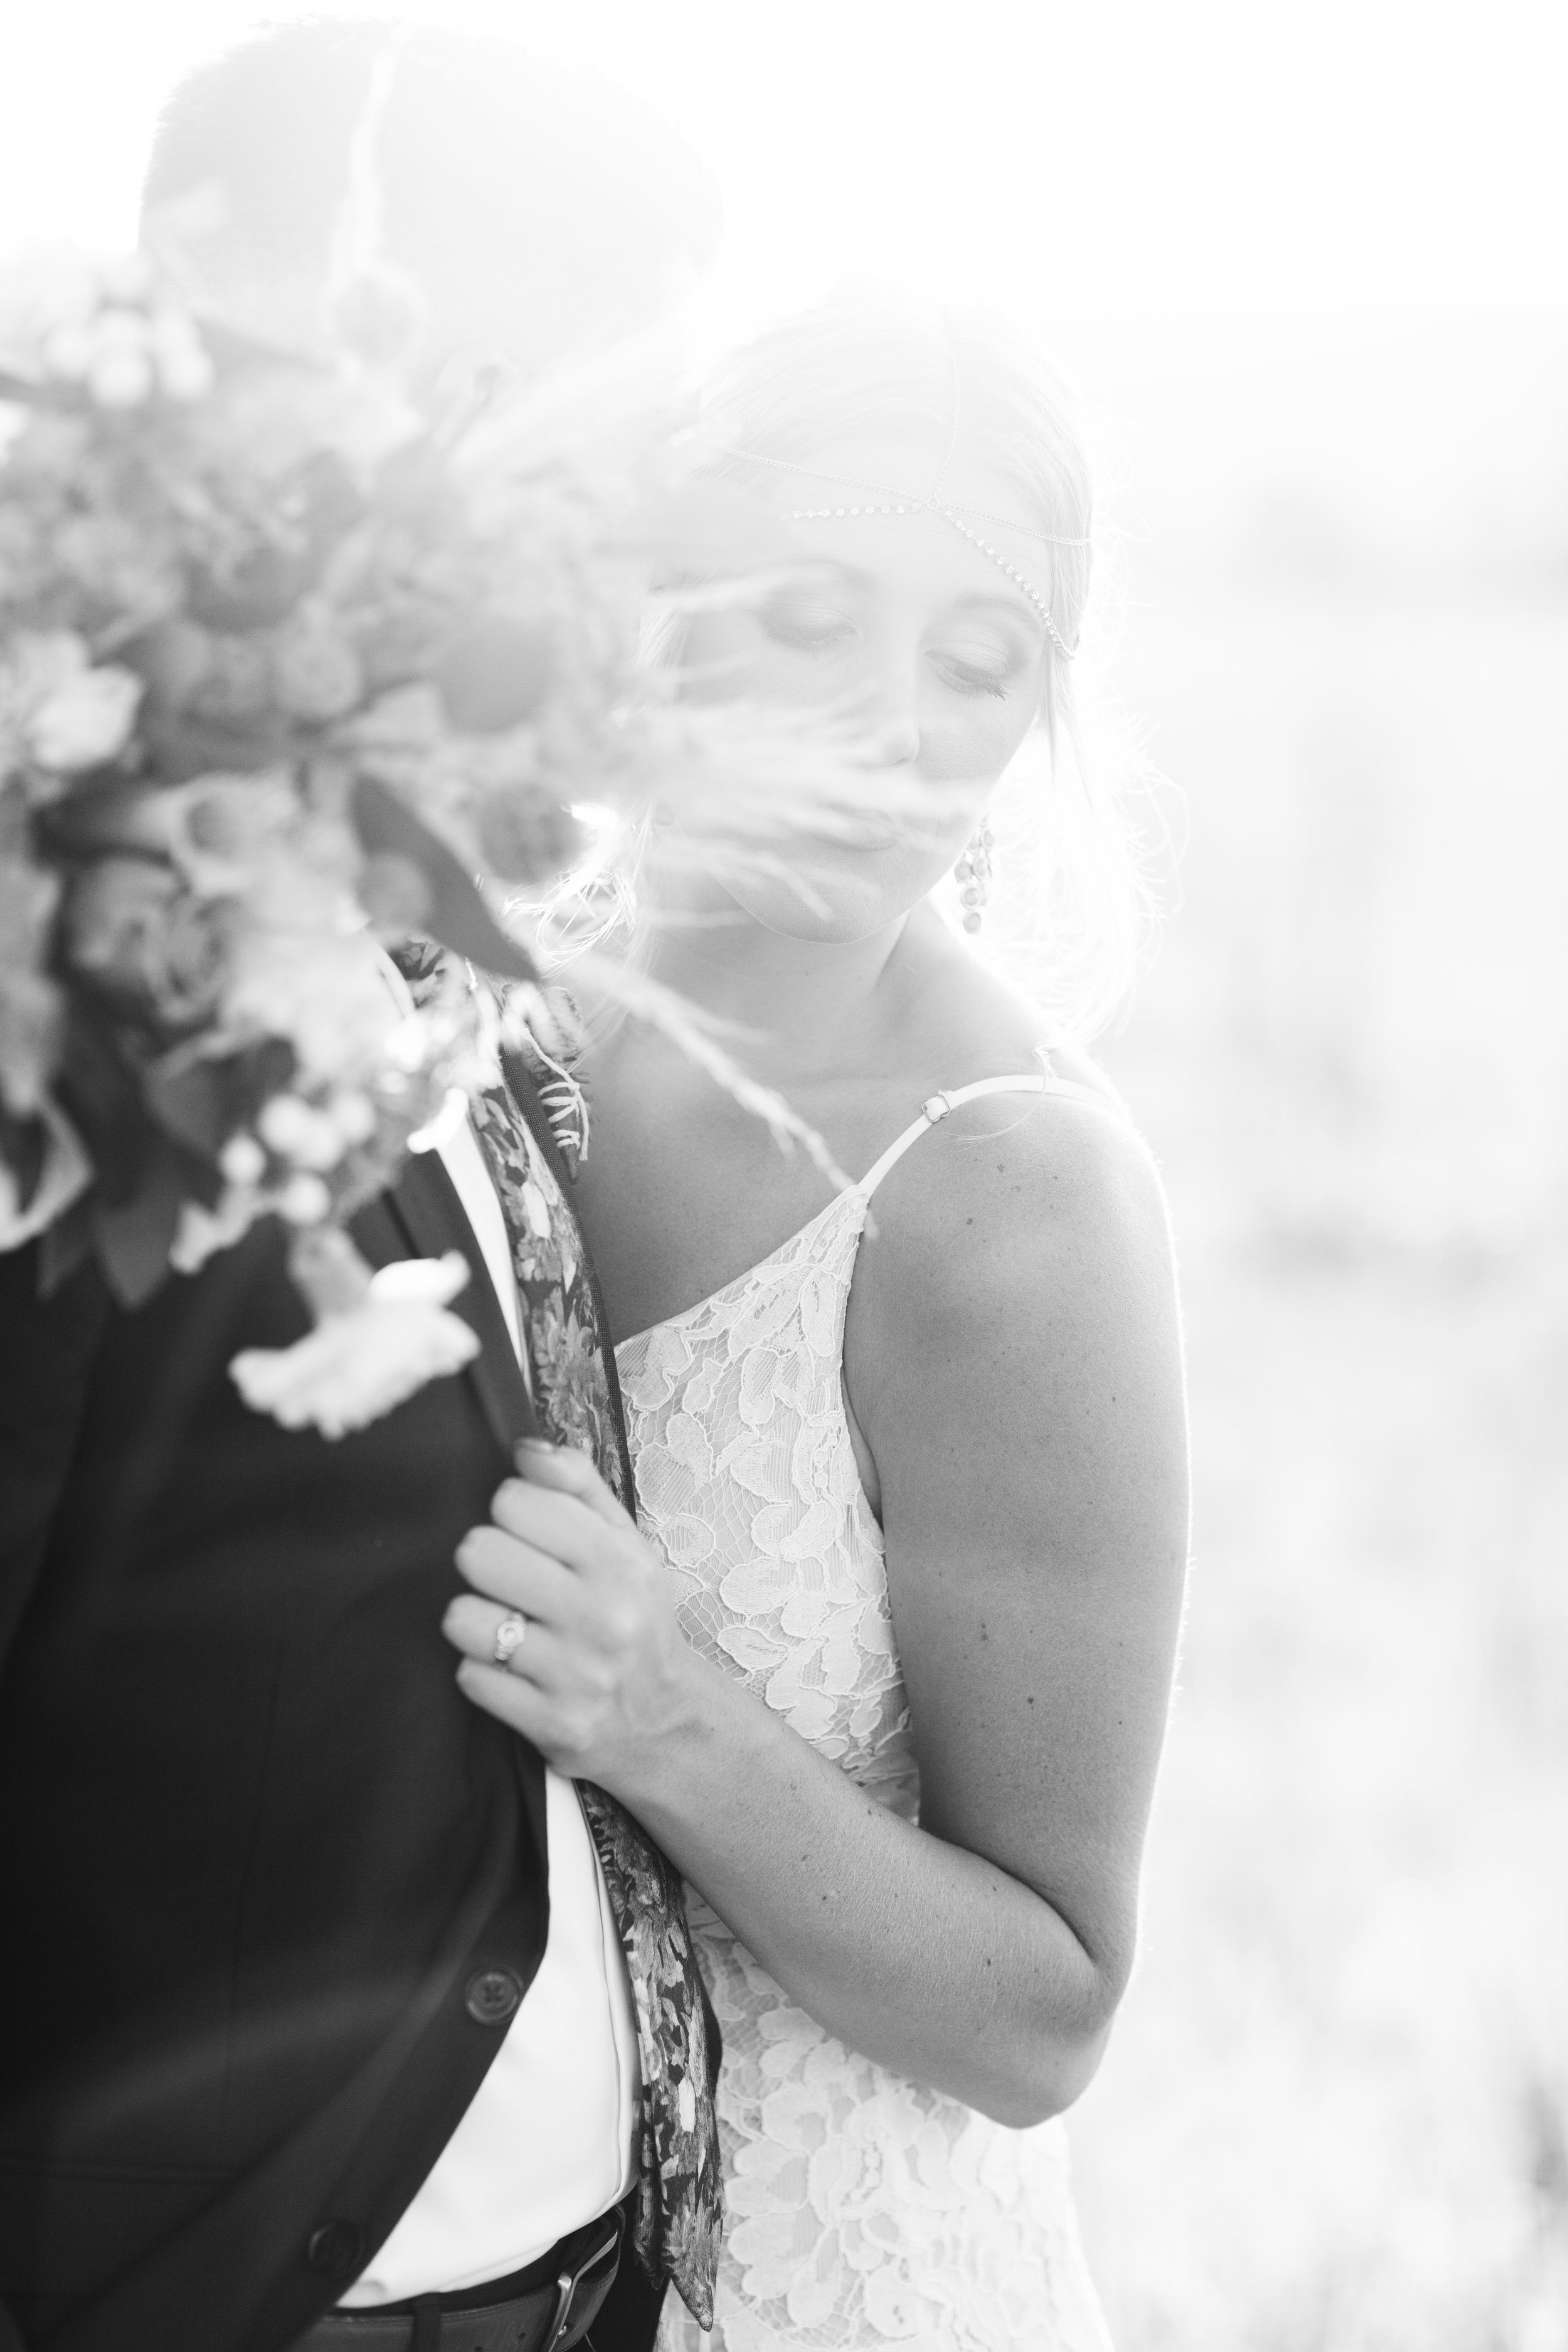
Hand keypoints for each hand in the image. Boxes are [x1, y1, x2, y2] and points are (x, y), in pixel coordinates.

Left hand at [443, 1439, 700, 1789]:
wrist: (667, 1722)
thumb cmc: (634, 1618)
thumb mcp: (626, 1543)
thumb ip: (576, 1485)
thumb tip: (523, 1449)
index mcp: (620, 1561)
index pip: (515, 1500)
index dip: (510, 1512)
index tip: (529, 1534)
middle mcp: (604, 1617)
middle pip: (479, 1553)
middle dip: (485, 1563)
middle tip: (510, 1581)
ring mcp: (578, 1676)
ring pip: (464, 1619)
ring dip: (476, 1622)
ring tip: (507, 1627)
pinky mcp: (553, 1725)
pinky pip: (471, 1678)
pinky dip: (483, 1673)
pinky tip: (514, 1671)